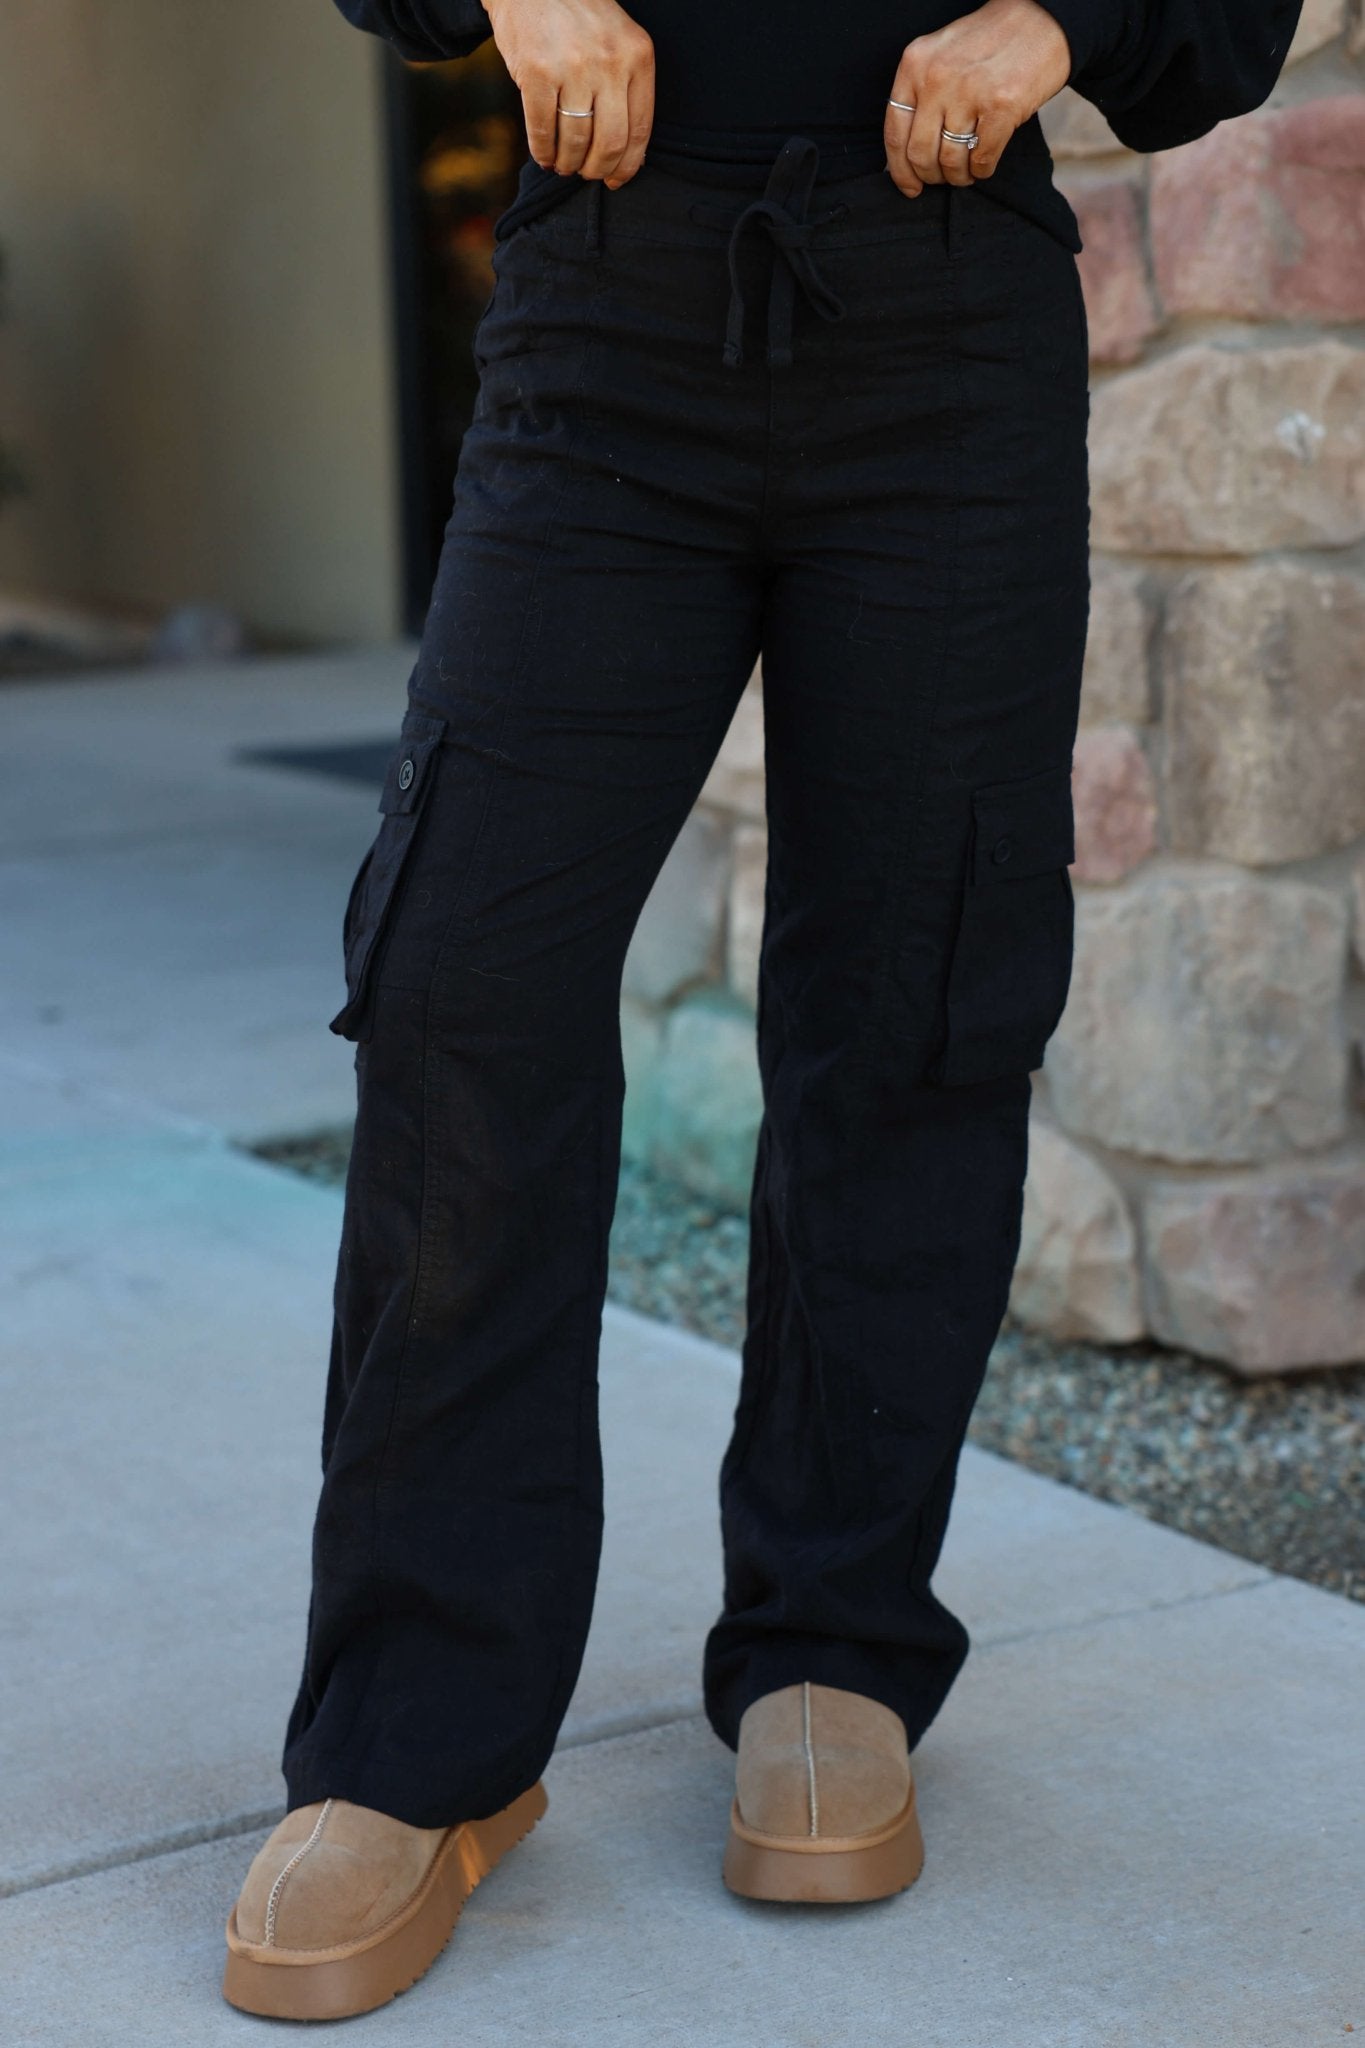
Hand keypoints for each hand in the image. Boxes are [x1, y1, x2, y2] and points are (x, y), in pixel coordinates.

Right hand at [482, 0, 654, 188]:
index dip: (628, 165)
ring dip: (568, 163)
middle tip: (586, 173)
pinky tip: (544, 155)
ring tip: (563, 164)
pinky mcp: (536, 72)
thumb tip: (630, 157)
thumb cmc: (578, 19)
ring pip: (576, 141)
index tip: (616, 180)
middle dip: (597, 169)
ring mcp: (572, 67)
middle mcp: (609, 61)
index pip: (640, 129)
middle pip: (610, 142)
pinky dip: (543, 152)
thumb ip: (627, 89)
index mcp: (637, 55)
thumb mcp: (617, 42)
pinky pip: (543, 130)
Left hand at [884, 0, 1071, 196]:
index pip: (895, 133)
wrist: (1040, 19)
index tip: (911, 187)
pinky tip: (984, 165)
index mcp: (915, 64)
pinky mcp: (1001, 105)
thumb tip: (907, 153)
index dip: (900, 170)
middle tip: (945, 177)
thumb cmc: (989, 43)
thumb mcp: (941, 57)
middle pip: (920, 153)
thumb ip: (921, 95)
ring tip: (967, 171)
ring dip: (959, 176)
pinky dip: (982, 170)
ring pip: (950, 160)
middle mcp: (937, 77)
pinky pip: (982, 158)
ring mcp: (969, 91)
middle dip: (932, 176)